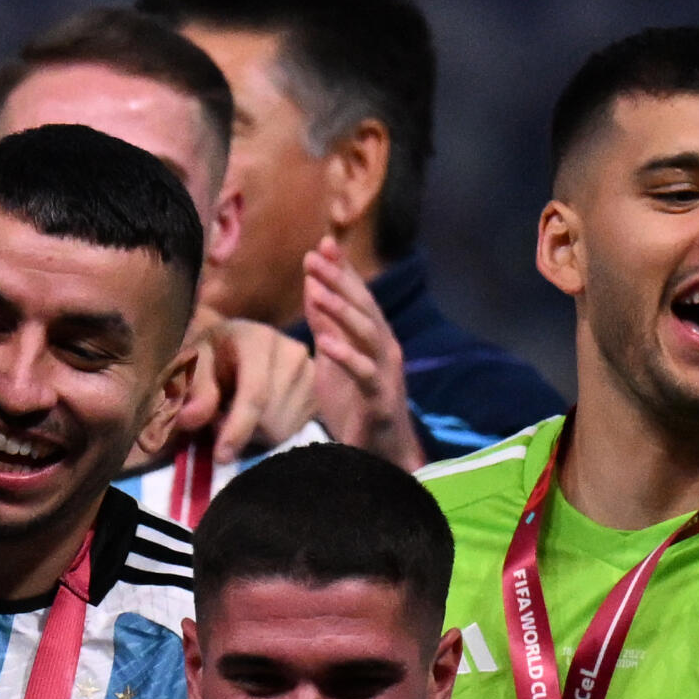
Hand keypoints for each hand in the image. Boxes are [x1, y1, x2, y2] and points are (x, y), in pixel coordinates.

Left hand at [174, 318, 318, 466]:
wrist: (232, 343)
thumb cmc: (209, 355)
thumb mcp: (190, 366)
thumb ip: (192, 390)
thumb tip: (191, 418)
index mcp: (258, 340)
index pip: (255, 394)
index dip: (238, 428)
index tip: (221, 456)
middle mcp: (293, 353)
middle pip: (271, 418)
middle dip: (242, 430)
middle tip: (218, 420)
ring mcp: (312, 373)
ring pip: (284, 429)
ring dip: (255, 433)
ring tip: (238, 413)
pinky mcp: (320, 394)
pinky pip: (295, 431)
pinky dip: (272, 432)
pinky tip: (258, 415)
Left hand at [303, 239, 423, 470]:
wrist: (377, 453)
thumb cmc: (355, 404)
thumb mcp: (333, 358)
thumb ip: (325, 324)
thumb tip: (313, 288)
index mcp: (373, 338)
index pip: (358, 297)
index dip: (342, 271)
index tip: (322, 245)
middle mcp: (384, 349)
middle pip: (364, 308)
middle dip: (340, 281)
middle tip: (314, 257)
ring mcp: (385, 372)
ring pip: (367, 334)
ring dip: (341, 311)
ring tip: (316, 290)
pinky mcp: (379, 398)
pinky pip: (363, 373)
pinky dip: (346, 356)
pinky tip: (325, 342)